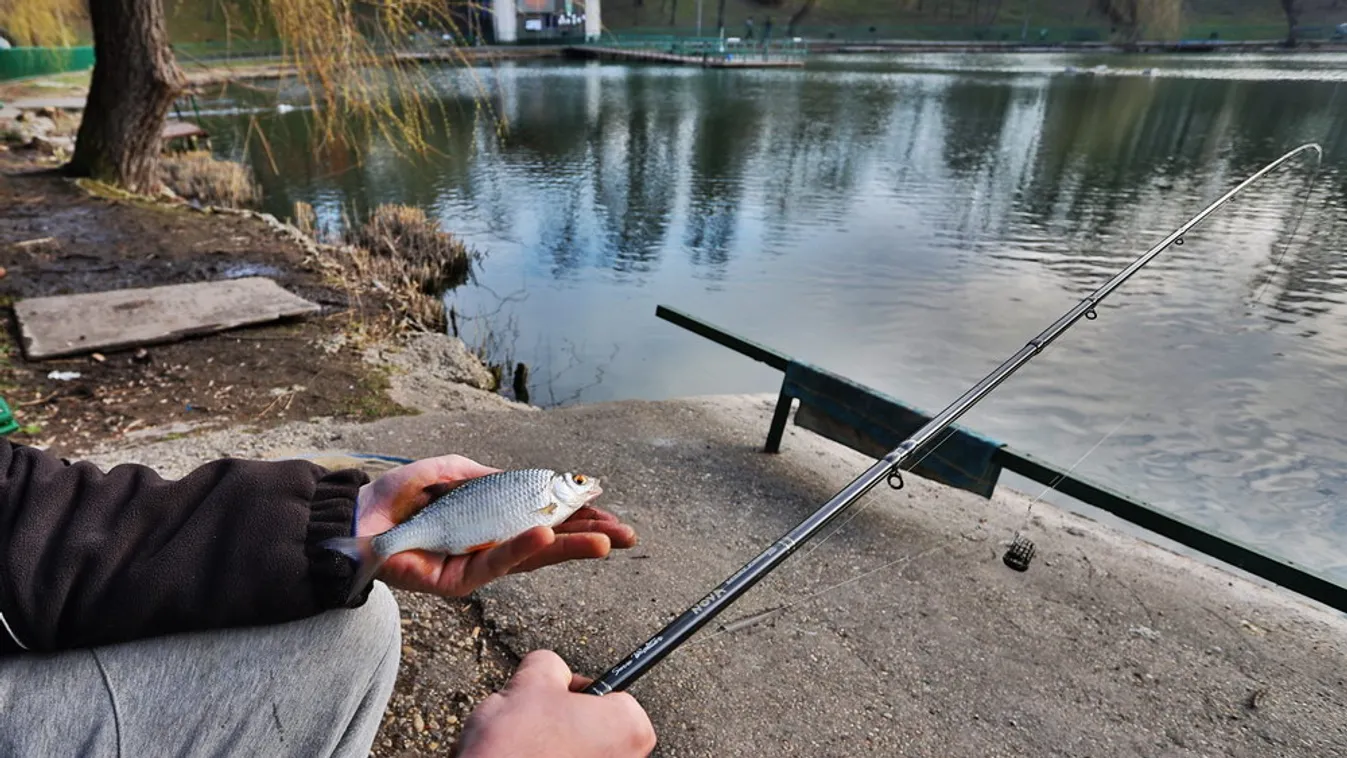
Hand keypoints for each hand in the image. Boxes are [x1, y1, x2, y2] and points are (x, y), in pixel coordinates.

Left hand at [355, 454, 637, 596]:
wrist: (353, 515)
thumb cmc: (396, 495)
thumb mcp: (450, 472)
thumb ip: (487, 475)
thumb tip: (529, 478)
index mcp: (492, 520)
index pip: (544, 519)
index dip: (577, 514)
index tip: (609, 509)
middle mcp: (489, 546)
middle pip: (549, 543)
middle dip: (589, 537)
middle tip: (628, 535)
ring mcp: (475, 566)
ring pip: (530, 557)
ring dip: (569, 546)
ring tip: (604, 540)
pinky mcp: (455, 581)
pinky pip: (494, 564)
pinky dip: (521, 548)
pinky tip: (547, 536)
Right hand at [453, 650, 656, 757]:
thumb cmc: (516, 747)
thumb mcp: (531, 681)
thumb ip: (552, 664)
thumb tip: (553, 670)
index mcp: (628, 728)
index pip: (613, 695)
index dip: (579, 691)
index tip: (558, 694)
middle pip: (597, 726)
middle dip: (565, 719)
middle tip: (537, 720)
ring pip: (579, 751)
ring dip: (555, 744)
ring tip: (526, 745)